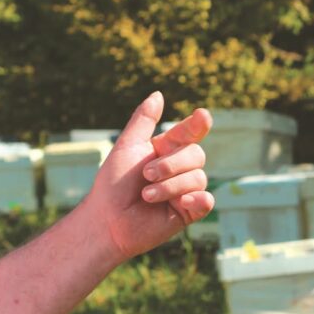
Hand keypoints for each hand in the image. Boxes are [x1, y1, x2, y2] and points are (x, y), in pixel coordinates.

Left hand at [79, 92, 213, 261]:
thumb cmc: (113, 184)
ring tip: (146, 195)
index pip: (189, 132)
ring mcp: (185, 190)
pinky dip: (196, 199)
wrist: (108, 219)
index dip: (197, 124)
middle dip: (171, 164)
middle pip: (196, 155)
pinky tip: (181, 202)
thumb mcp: (127, 146)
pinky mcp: (189, 211)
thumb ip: (143, 120)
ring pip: (198, 177)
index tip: (202, 116)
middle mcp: (179, 168)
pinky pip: (206, 200)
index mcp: (166, 150)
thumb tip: (159, 94)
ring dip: (170, 185)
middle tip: (146, 175)